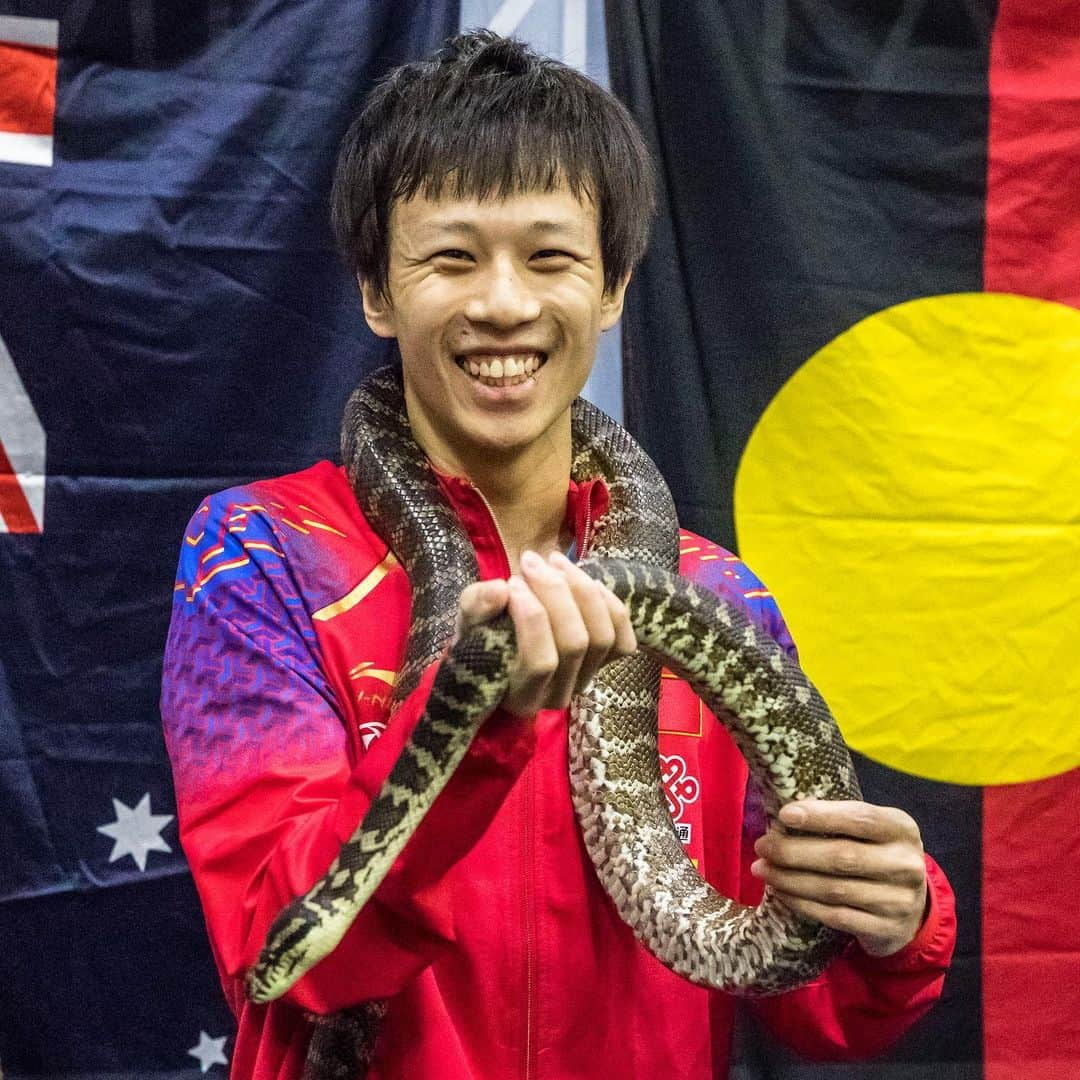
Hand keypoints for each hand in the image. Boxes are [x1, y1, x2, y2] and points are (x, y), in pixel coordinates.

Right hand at [455, 549, 636, 716]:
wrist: (503, 644)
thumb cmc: (479, 637)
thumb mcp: (467, 622)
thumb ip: (476, 606)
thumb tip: (499, 589)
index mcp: (520, 695)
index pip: (540, 661)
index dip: (531, 617)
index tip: (510, 582)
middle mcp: (558, 696)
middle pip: (575, 643)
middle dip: (555, 594)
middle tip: (530, 561)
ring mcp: (587, 680)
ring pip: (602, 637)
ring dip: (581, 590)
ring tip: (554, 560)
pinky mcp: (607, 664)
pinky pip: (623, 639)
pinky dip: (609, 604)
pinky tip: (584, 579)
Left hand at [751, 799, 928, 957]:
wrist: (912, 909)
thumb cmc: (877, 855)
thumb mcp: (871, 832)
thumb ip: (840, 820)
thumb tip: (784, 816)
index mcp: (902, 829)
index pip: (860, 818)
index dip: (821, 816)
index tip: (784, 814)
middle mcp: (905, 864)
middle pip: (842, 857)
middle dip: (793, 852)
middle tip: (762, 846)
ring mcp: (898, 901)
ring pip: (833, 889)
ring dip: (790, 879)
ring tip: (762, 869)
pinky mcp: (885, 929)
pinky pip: (834, 916)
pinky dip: (802, 903)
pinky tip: (781, 893)